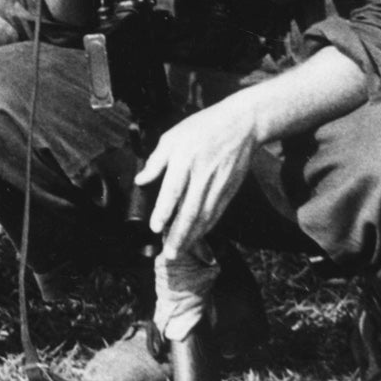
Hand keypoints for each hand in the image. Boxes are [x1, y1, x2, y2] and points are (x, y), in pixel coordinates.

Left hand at [137, 96, 258, 259]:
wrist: (240, 126)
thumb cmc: (201, 128)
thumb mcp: (172, 136)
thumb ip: (156, 161)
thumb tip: (140, 180)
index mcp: (185, 160)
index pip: (173, 190)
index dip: (164, 211)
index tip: (156, 228)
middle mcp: (202, 175)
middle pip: (190, 210)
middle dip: (179, 235)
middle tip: (169, 254)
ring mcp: (218, 184)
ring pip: (205, 217)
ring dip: (192, 237)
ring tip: (180, 252)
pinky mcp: (230, 190)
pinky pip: (217, 213)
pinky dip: (206, 228)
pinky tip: (197, 237)